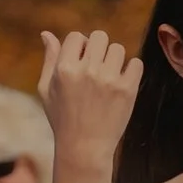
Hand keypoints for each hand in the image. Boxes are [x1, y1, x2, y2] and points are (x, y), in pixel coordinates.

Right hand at [38, 29, 143, 172]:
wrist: (84, 149)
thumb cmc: (62, 119)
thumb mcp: (47, 90)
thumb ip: (49, 60)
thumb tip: (46, 33)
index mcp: (65, 69)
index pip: (77, 36)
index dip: (80, 47)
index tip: (82, 63)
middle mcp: (87, 71)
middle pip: (99, 37)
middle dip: (98, 49)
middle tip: (96, 69)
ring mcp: (108, 80)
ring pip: (118, 48)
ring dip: (114, 60)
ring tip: (108, 79)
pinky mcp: (127, 89)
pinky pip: (136, 63)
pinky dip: (131, 71)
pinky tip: (121, 84)